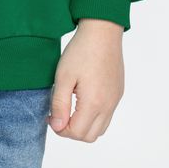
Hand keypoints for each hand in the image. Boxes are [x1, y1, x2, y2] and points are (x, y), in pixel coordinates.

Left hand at [48, 18, 124, 142]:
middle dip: (72, 131)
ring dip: (84, 126)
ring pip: (101, 128)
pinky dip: (94, 116)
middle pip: (90, 136)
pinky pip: (107, 115)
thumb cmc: (81, 51)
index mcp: (93, 103)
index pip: (76, 133)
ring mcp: (115, 100)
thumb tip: (57, 127)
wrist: (102, 31)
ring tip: (70, 107)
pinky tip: (83, 99)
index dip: (60, 129)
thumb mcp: (63, 77)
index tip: (51, 115)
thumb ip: (59, 105)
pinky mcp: (118, 92)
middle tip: (59, 113)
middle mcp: (108, 106)